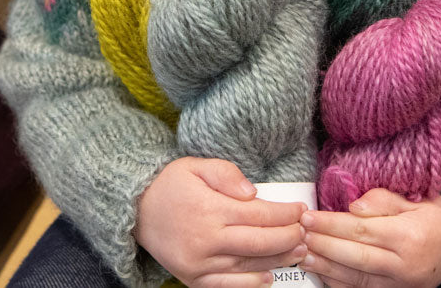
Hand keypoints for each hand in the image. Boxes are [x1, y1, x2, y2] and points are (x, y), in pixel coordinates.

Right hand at [135, 157, 307, 287]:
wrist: (135, 210)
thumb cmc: (170, 185)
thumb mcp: (196, 166)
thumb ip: (226, 174)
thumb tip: (254, 194)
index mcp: (210, 209)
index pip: (259, 214)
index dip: (285, 214)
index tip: (301, 210)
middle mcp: (206, 239)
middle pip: (260, 242)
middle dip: (289, 237)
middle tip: (305, 232)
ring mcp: (199, 263)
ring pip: (249, 266)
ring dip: (278, 260)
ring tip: (297, 252)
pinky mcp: (193, 278)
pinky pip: (227, 286)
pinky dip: (251, 285)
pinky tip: (268, 277)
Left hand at [299, 189, 440, 287]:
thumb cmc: (436, 214)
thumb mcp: (414, 199)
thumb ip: (382, 200)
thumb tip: (353, 208)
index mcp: (409, 237)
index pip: (361, 231)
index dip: (331, 224)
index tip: (308, 217)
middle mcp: (405, 266)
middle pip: (355, 257)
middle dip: (323, 245)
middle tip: (299, 235)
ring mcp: (403, 285)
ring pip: (357, 279)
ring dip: (327, 268)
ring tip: (304, 255)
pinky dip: (341, 284)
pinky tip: (324, 274)